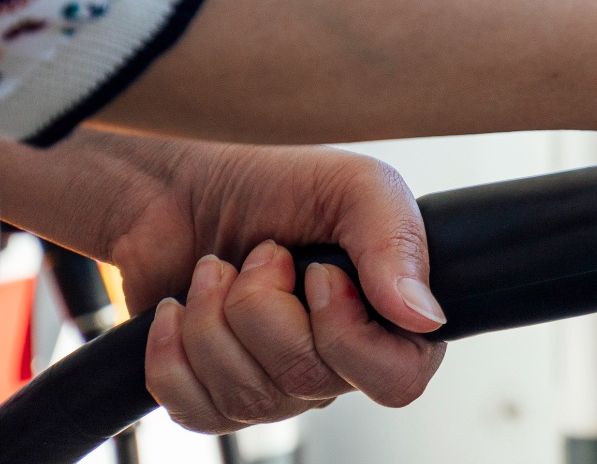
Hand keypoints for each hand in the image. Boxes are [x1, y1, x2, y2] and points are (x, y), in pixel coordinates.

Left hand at [0, 131, 444, 431]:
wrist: (175, 190)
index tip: (319, 273)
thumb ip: (396, 241)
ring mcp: (274, 387)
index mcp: (388, 320)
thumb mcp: (351, 186)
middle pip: (309, 381)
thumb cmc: (270, 185)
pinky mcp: (211, 398)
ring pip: (248, 399)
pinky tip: (179, 312)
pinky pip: (197, 413)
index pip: (398, 379)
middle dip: (263, 306)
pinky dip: (171, 354)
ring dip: (212, 318)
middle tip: (262, 255)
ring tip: (217, 271)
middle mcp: (337, 364)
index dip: (349, 334)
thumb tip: (423, 314)